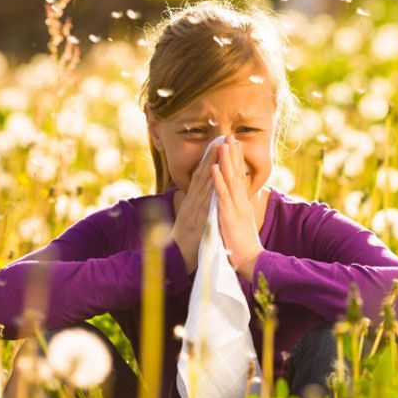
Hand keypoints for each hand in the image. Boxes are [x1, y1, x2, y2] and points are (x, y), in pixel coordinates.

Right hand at [170, 143, 219, 273]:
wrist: (174, 261)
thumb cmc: (185, 243)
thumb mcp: (192, 221)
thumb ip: (197, 208)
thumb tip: (202, 198)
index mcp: (193, 201)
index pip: (203, 177)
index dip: (211, 159)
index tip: (219, 144)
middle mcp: (192, 202)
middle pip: (203, 174)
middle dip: (213, 155)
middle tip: (222, 137)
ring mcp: (193, 209)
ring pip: (203, 183)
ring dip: (211, 164)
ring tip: (220, 148)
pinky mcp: (195, 220)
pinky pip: (203, 202)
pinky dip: (209, 188)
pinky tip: (214, 176)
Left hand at [211, 134, 264, 279]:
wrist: (250, 261)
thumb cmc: (242, 246)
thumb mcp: (240, 223)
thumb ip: (237, 211)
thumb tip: (235, 202)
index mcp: (242, 204)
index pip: (239, 178)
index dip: (236, 161)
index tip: (233, 145)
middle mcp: (241, 202)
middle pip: (236, 174)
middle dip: (233, 154)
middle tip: (230, 136)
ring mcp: (235, 208)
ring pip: (230, 180)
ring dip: (226, 161)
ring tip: (223, 144)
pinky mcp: (229, 216)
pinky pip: (222, 195)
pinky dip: (218, 180)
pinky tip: (215, 168)